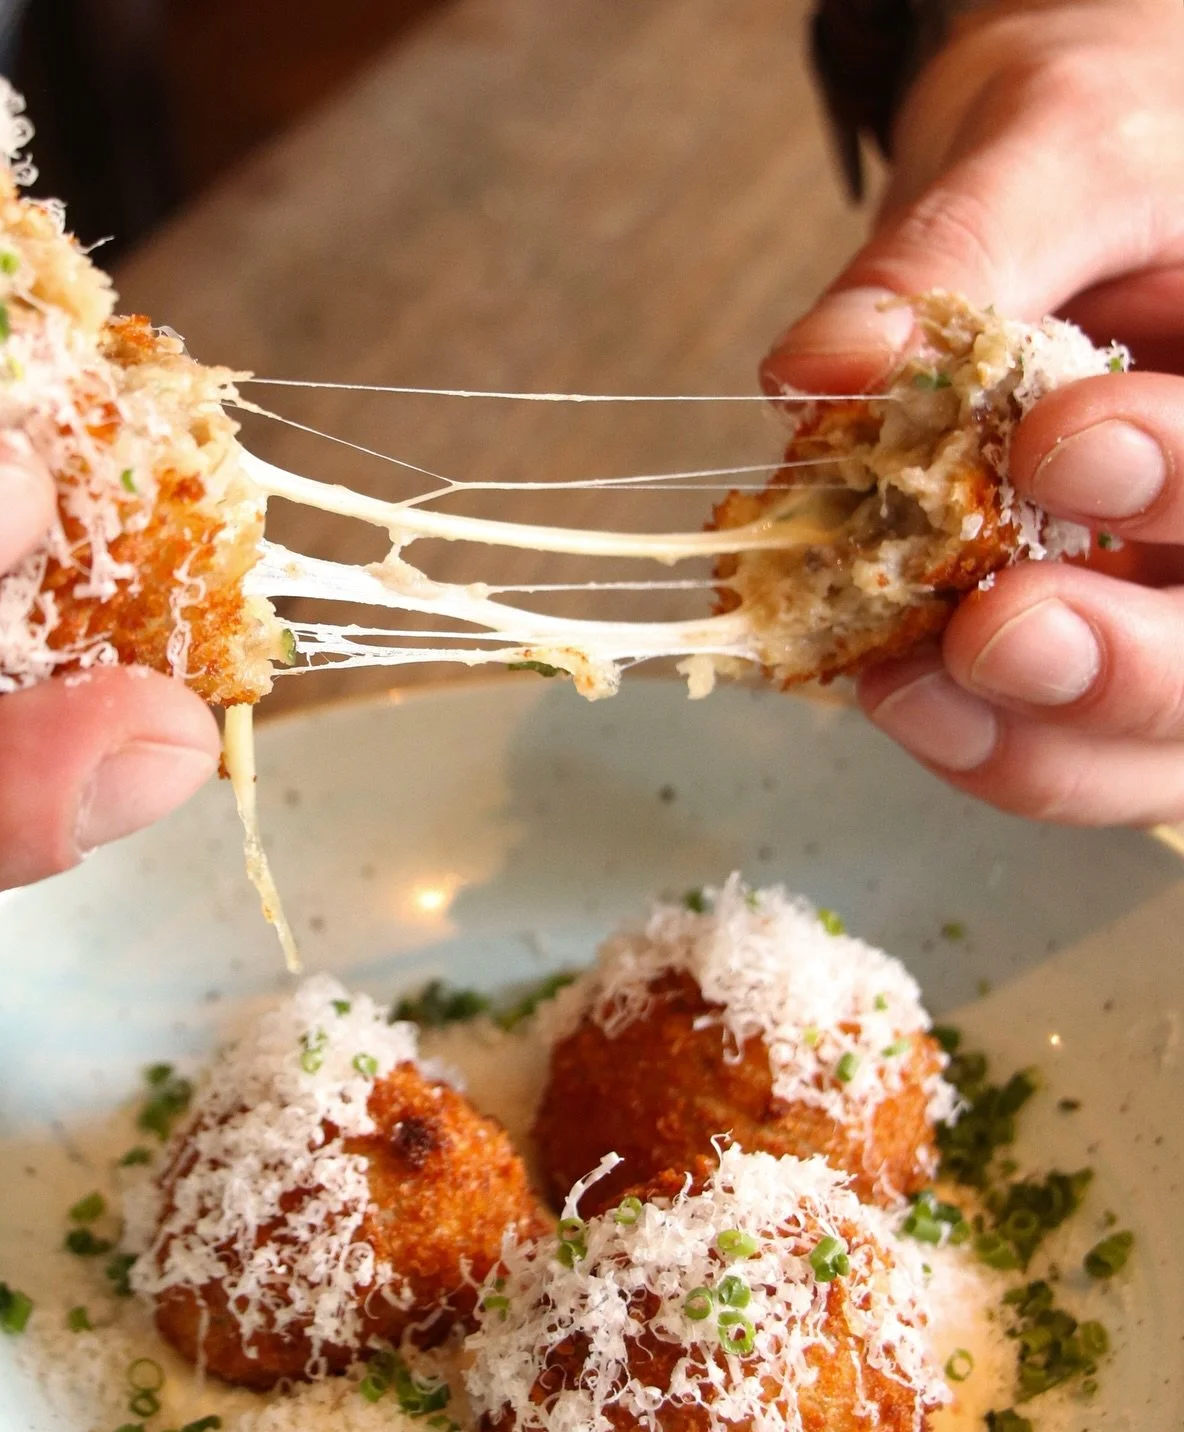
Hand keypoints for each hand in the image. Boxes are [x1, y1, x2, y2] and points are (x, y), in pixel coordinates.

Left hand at [763, 0, 1183, 823]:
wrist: (1070, 188)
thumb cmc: (1103, 146)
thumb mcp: (1046, 150)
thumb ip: (952, 258)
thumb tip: (824, 367)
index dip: (1182, 474)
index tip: (1057, 442)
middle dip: (1118, 667)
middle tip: (993, 635)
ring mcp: (1172, 603)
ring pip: (1148, 743)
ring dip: (1030, 739)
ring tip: (902, 688)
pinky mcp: (1081, 645)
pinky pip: (1050, 739)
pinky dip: (968, 734)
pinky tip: (887, 687)